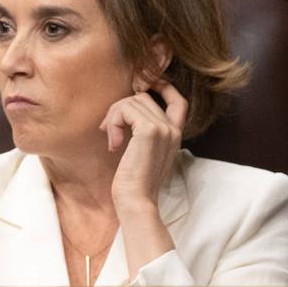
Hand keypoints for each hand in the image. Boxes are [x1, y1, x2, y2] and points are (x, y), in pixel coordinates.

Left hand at [101, 79, 188, 214]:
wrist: (136, 200)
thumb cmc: (134, 182)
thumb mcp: (143, 152)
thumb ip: (142, 131)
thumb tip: (124, 109)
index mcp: (175, 135)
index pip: (178, 101)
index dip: (163, 86)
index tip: (143, 86)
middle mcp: (173, 130)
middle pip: (143, 97)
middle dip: (120, 109)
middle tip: (109, 130)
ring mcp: (164, 129)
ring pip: (133, 101)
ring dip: (114, 116)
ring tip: (112, 139)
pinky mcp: (150, 131)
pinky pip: (125, 109)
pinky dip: (114, 122)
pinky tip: (113, 144)